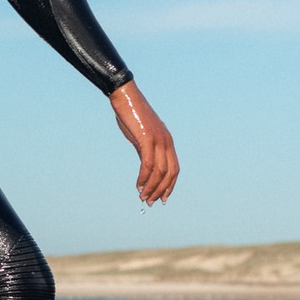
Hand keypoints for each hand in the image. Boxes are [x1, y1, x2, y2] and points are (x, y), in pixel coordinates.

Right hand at [110, 81, 177, 204]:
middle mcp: (166, 142)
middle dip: (161, 190)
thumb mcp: (141, 136)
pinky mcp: (147, 138)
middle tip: (151, 202)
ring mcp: (158, 140)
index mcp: (167, 141)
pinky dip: (144, 178)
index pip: (174, 169)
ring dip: (152, 187)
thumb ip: (145, 151)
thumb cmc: (131, 115)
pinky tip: (138, 185)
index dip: (170, 185)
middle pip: (170, 173)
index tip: (162, 198)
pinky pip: (148, 164)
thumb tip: (145, 169)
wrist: (126, 97)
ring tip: (143, 197)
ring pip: (160, 171)